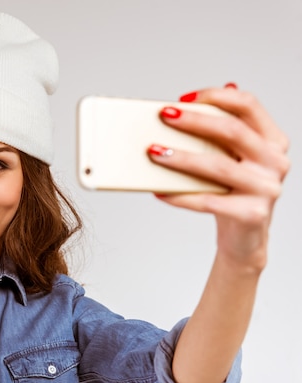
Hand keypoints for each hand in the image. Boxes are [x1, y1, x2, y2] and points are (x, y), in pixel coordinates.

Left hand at [148, 84, 289, 270]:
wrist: (245, 237)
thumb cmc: (233, 192)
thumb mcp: (232, 159)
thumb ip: (219, 132)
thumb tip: (187, 103)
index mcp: (273, 140)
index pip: (248, 105)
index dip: (216, 96)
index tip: (183, 98)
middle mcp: (275, 161)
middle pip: (232, 131)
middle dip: (194, 121)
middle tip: (164, 116)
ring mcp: (267, 188)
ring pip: (218, 166)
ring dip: (182, 158)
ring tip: (154, 153)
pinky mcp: (252, 214)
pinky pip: (208, 201)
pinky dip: (180, 196)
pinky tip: (159, 191)